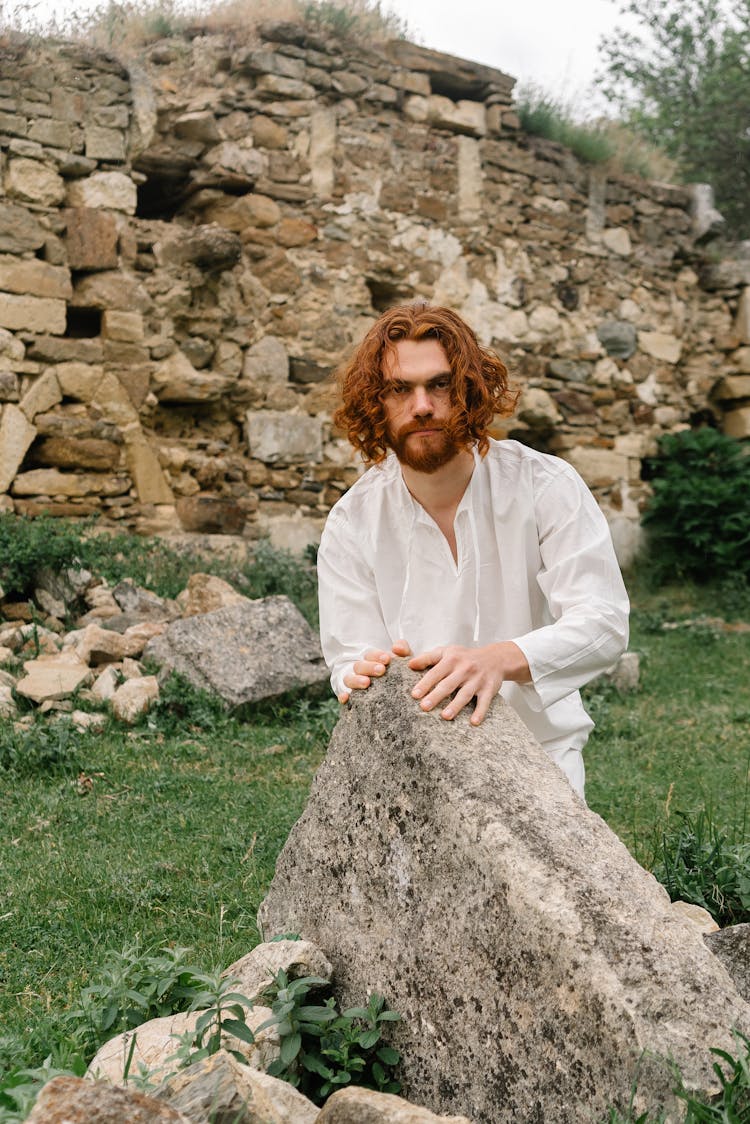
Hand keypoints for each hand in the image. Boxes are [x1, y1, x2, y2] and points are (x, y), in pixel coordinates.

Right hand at [339, 640, 411, 702]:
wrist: (402, 697)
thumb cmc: (402, 674)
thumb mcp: (405, 661)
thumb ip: (403, 651)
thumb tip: (396, 648)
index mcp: (373, 661)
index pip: (370, 655)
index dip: (376, 655)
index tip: (387, 659)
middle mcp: (362, 672)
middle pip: (358, 666)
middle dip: (369, 667)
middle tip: (381, 670)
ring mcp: (356, 685)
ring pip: (349, 679)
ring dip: (355, 680)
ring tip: (366, 683)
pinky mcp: (353, 700)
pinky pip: (343, 698)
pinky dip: (343, 697)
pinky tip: (346, 698)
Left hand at [408, 641, 529, 725]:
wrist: (495, 658)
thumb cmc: (465, 657)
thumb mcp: (446, 652)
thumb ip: (427, 657)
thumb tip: (410, 664)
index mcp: (452, 659)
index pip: (436, 672)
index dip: (425, 683)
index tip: (414, 695)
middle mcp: (464, 669)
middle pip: (448, 684)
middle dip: (436, 696)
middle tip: (424, 707)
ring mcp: (477, 680)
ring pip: (465, 694)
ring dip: (455, 705)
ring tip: (445, 716)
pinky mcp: (489, 689)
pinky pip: (484, 702)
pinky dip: (480, 711)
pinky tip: (473, 722)